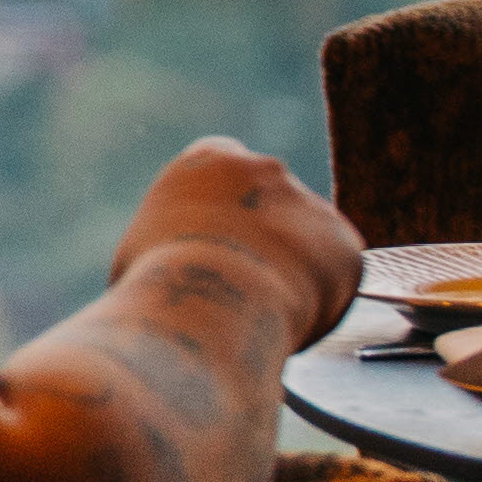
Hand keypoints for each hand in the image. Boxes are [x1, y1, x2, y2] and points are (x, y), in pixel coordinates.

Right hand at [111, 137, 363, 340]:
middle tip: (244, 287)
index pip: (224, 173)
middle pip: (271, 203)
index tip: (215, 249)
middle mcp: (266, 169)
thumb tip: (158, 277)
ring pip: (307, 242)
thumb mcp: (135, 254)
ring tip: (261, 314)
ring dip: (293, 271)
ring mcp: (310, 203)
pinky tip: (289, 321)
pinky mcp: (345, 244)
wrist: (209, 305)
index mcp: (210, 160)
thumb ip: (162, 247)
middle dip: (263, 240)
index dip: (222, 216)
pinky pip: (336, 276)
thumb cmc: (156, 286)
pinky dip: (321, 300)